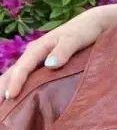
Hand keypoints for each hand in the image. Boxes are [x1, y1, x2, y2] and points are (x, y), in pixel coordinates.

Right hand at [0, 3, 116, 99]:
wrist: (94, 23)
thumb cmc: (85, 31)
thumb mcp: (76, 39)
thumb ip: (64, 50)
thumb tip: (50, 65)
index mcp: (38, 48)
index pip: (23, 67)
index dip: (16, 82)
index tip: (10, 97)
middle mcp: (34, 53)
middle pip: (13, 72)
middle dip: (2, 87)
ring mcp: (38, 58)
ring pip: (17, 73)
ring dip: (7, 87)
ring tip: (1, 106)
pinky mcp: (44, 63)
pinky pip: (27, 75)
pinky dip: (18, 85)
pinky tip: (17, 97)